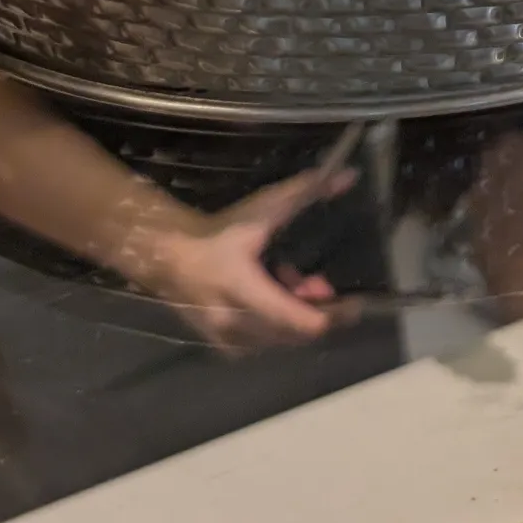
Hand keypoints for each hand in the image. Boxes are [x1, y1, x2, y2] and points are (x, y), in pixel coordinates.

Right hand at [120, 168, 356, 352]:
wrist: (168, 254)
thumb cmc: (219, 231)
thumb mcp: (264, 208)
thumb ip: (306, 192)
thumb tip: (348, 178)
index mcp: (244, 289)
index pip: (298, 321)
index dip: (333, 314)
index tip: (354, 300)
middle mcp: (234, 322)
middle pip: (295, 333)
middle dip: (317, 309)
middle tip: (319, 283)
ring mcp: (226, 338)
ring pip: (281, 340)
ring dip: (296, 315)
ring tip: (290, 283)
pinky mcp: (222, 345)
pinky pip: (263, 344)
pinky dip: (276, 325)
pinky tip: (270, 299)